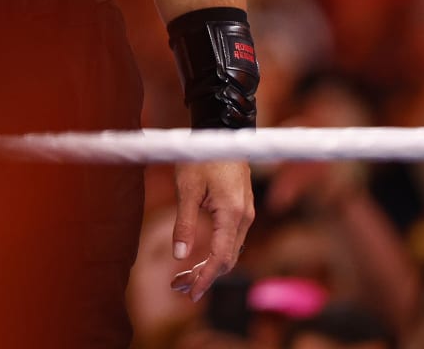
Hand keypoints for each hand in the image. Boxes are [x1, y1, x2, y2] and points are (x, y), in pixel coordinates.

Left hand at [171, 160, 253, 301]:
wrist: (221, 128)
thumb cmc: (201, 155)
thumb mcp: (187, 188)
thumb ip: (184, 223)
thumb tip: (179, 256)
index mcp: (232, 213)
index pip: (221, 258)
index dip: (205, 279)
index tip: (190, 294)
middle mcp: (244, 216)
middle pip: (228, 259)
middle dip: (204, 277)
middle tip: (177, 288)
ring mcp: (246, 212)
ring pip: (231, 251)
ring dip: (209, 266)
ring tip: (182, 276)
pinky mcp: (242, 207)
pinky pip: (232, 239)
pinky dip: (216, 252)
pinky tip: (199, 256)